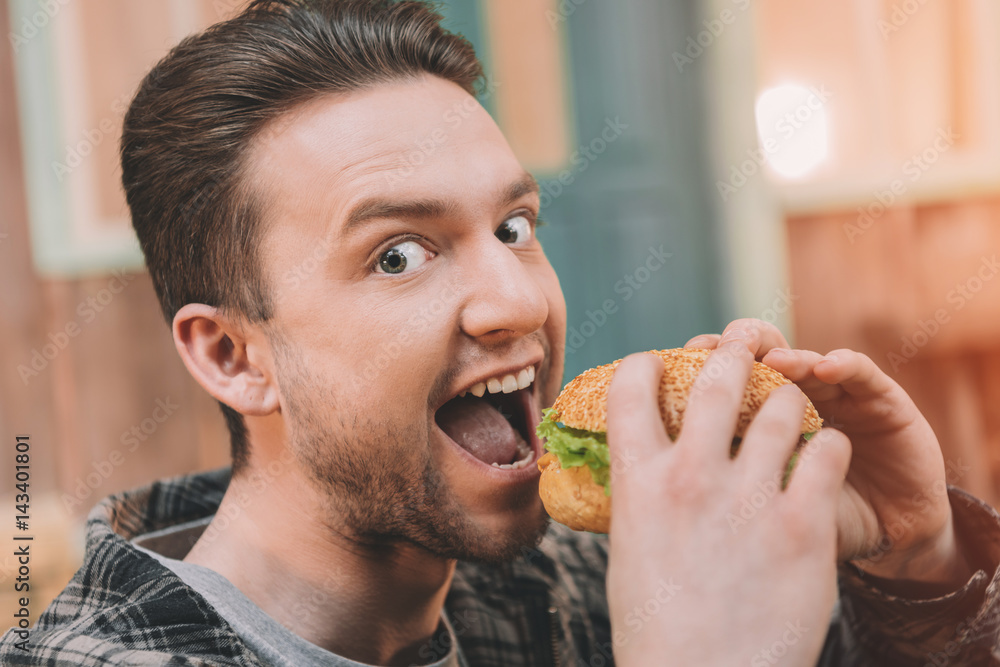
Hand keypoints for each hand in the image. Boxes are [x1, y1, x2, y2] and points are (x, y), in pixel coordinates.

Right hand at [605, 344, 850, 665]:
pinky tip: (825, 458)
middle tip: (745, 357)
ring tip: (792, 413)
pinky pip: (830, 452)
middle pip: (718, 376)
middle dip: (733, 357)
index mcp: (638, 481)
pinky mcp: (804, 524)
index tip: (660, 368)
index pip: (630, 384)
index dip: (646, 365)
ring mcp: (749, 498)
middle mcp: (691, 477)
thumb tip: (645, 466)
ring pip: (783, 406)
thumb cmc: (658, 627)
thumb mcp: (629, 549)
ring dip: (790, 402)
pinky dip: (830, 448)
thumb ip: (641, 496)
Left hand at [686, 319, 970, 586]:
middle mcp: (793, 396)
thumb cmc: (819, 521)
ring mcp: (836, 393)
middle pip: (756, 357)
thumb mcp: (768, 509)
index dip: (698, 369)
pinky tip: (826, 367)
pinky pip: (861, 375)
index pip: (720, 381)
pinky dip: (843, 365)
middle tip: (720, 347)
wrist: (890, 537)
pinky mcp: (881, 399)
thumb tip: (667, 491)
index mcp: (758, 418)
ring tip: (773, 359)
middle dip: (735, 347)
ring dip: (786, 353)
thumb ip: (729, 488)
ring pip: (803, 359)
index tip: (675, 365)